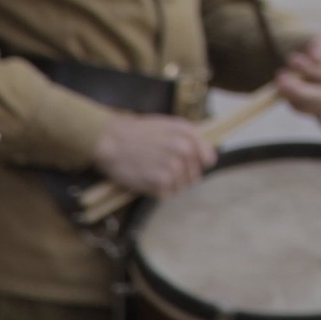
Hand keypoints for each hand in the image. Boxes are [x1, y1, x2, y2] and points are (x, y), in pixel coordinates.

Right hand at [90, 113, 215, 196]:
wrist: (112, 140)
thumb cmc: (138, 133)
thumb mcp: (168, 125)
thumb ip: (188, 138)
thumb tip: (204, 154)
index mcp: (187, 133)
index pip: (208, 158)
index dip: (200, 164)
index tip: (190, 166)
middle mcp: (184, 149)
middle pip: (195, 176)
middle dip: (183, 177)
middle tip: (164, 171)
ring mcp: (174, 165)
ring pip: (182, 187)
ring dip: (170, 185)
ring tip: (154, 174)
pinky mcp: (160, 181)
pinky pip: (168, 194)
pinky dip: (158, 191)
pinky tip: (147, 180)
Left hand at [275, 35, 320, 115]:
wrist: (304, 58)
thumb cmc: (316, 47)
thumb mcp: (319, 39)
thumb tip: (318, 58)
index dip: (320, 72)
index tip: (294, 59)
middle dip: (302, 88)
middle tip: (280, 76)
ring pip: (311, 106)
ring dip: (292, 93)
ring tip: (280, 77)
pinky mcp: (314, 112)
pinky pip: (300, 109)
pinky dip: (289, 98)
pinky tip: (284, 85)